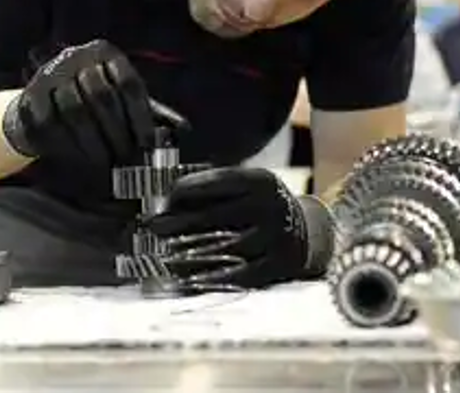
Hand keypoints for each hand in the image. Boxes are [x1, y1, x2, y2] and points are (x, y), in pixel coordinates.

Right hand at [1, 39, 162, 170]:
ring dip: (93, 143)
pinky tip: (80, 159)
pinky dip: (68, 145)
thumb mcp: (121, 99)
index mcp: (106, 53)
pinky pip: (51, 123)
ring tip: (106, 163)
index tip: (146, 145)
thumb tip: (183, 129)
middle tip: (126, 159)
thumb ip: (149, 111)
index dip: (140, 116)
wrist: (42, 103)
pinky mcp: (30, 94)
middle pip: (102, 97)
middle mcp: (77, 57)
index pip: (129, 84)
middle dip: (117, 133)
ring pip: (76, 111)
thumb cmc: (90, 102)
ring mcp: (51, 73)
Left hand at [146, 168, 333, 290]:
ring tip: (163, 256)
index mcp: (258, 179)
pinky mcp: (278, 264)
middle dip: (175, 224)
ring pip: (220, 247)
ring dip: (187, 253)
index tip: (161, 204)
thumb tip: (166, 203)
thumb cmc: (261, 205)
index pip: (210, 183)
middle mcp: (268, 204)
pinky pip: (238, 274)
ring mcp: (274, 235)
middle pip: (210, 216)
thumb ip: (212, 189)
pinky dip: (211, 278)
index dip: (180, 194)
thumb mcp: (246, 186)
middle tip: (152, 229)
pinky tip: (189, 279)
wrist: (307, 231)